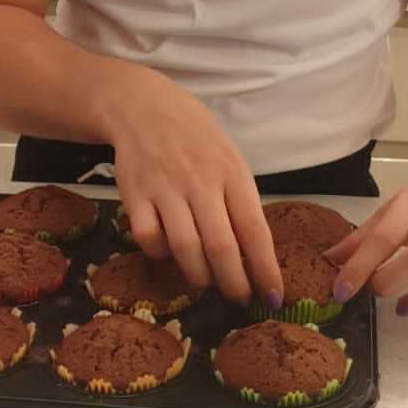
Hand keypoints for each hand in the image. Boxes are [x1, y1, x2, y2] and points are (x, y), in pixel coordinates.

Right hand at [103, 66, 283, 306]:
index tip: (274, 296)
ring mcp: (165, 188)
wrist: (145, 108)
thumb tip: (256, 253)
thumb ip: (240, 200)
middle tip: (239, 299)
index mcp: (232, 173)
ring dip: (199, 276)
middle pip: (221, 247)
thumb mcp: (229, 159)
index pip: (255, 230)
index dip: (266, 269)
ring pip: (185, 249)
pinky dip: (159, 254)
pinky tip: (167, 251)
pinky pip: (148, 239)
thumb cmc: (196, 138)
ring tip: (207, 282)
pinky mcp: (134, 194)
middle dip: (234, 284)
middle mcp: (200, 182)